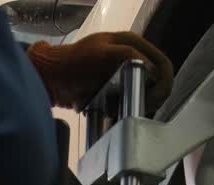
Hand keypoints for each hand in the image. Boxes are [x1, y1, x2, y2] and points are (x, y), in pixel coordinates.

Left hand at [28, 32, 173, 110]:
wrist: (51, 80)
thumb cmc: (73, 64)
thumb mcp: (101, 53)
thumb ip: (129, 55)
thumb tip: (153, 71)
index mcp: (132, 43)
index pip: (163, 64)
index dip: (162, 84)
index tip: (150, 99)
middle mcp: (133, 56)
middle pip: (159, 81)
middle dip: (154, 97)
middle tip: (141, 109)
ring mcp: (125, 73)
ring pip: (148, 92)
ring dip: (142, 104)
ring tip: (127, 110)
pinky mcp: (117, 89)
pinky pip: (133, 100)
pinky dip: (130, 108)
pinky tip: (119, 112)